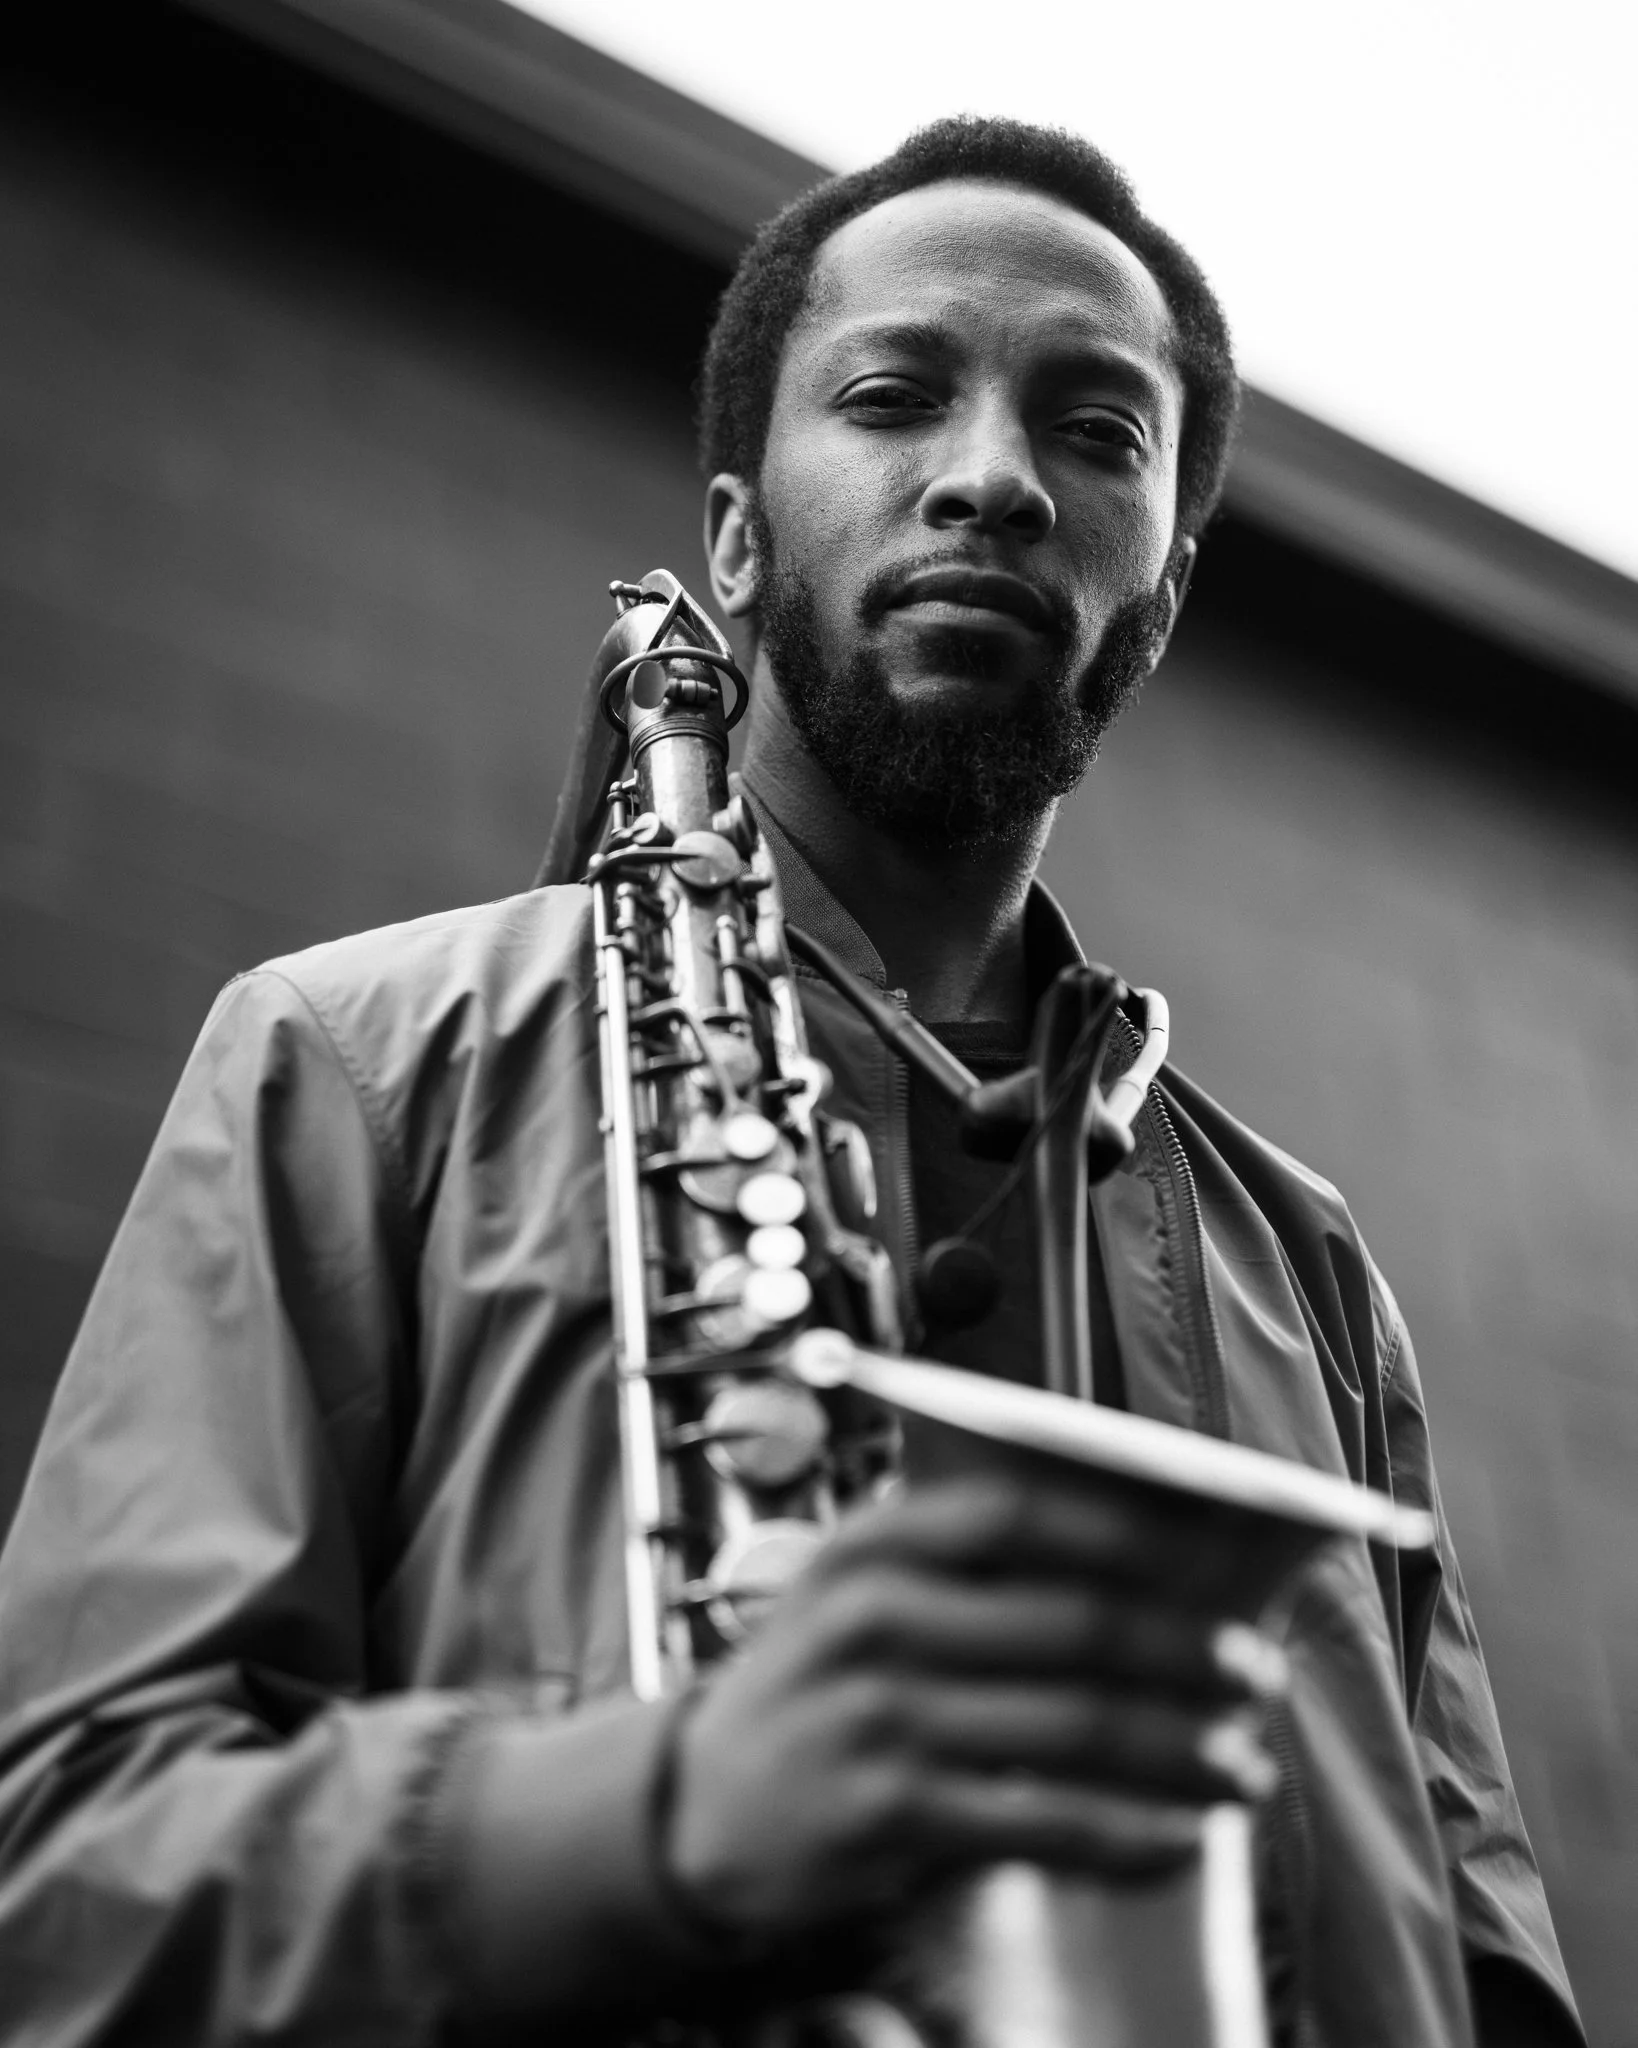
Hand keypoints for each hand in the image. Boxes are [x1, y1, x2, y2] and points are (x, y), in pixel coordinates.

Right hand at [663, 1470, 1284, 1944]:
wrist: (701, 1803)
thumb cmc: (823, 1684)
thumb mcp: (863, 1599)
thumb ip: (971, 1580)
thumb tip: (1150, 1580)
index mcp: (871, 1544)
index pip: (1015, 1515)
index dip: (1124, 1532)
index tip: (1215, 1553)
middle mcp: (870, 1618)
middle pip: (1066, 1624)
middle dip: (1183, 1651)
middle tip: (1259, 1674)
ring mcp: (875, 1716)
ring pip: (1070, 1728)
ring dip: (1178, 1750)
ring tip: (1245, 1769)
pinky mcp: (886, 1813)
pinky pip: (1038, 1822)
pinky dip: (1123, 1835)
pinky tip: (1177, 1840)